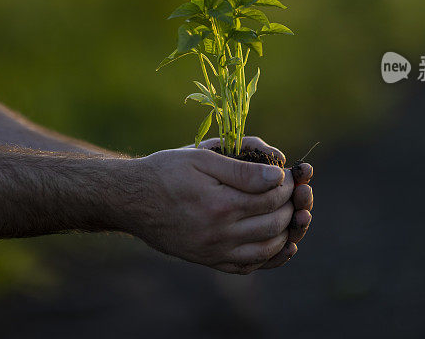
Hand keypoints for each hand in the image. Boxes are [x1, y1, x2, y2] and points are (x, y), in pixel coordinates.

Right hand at [130, 147, 293, 273]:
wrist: (132, 199)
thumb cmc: (166, 171)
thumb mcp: (201, 158)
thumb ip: (241, 168)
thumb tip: (277, 176)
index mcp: (220, 204)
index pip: (271, 198)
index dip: (286, 185)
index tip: (287, 175)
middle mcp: (219, 234)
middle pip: (274, 225)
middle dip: (290, 207)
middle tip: (292, 193)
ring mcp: (213, 251)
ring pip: (266, 250)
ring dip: (285, 233)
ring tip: (286, 214)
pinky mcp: (207, 260)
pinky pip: (247, 267)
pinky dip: (267, 257)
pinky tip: (274, 241)